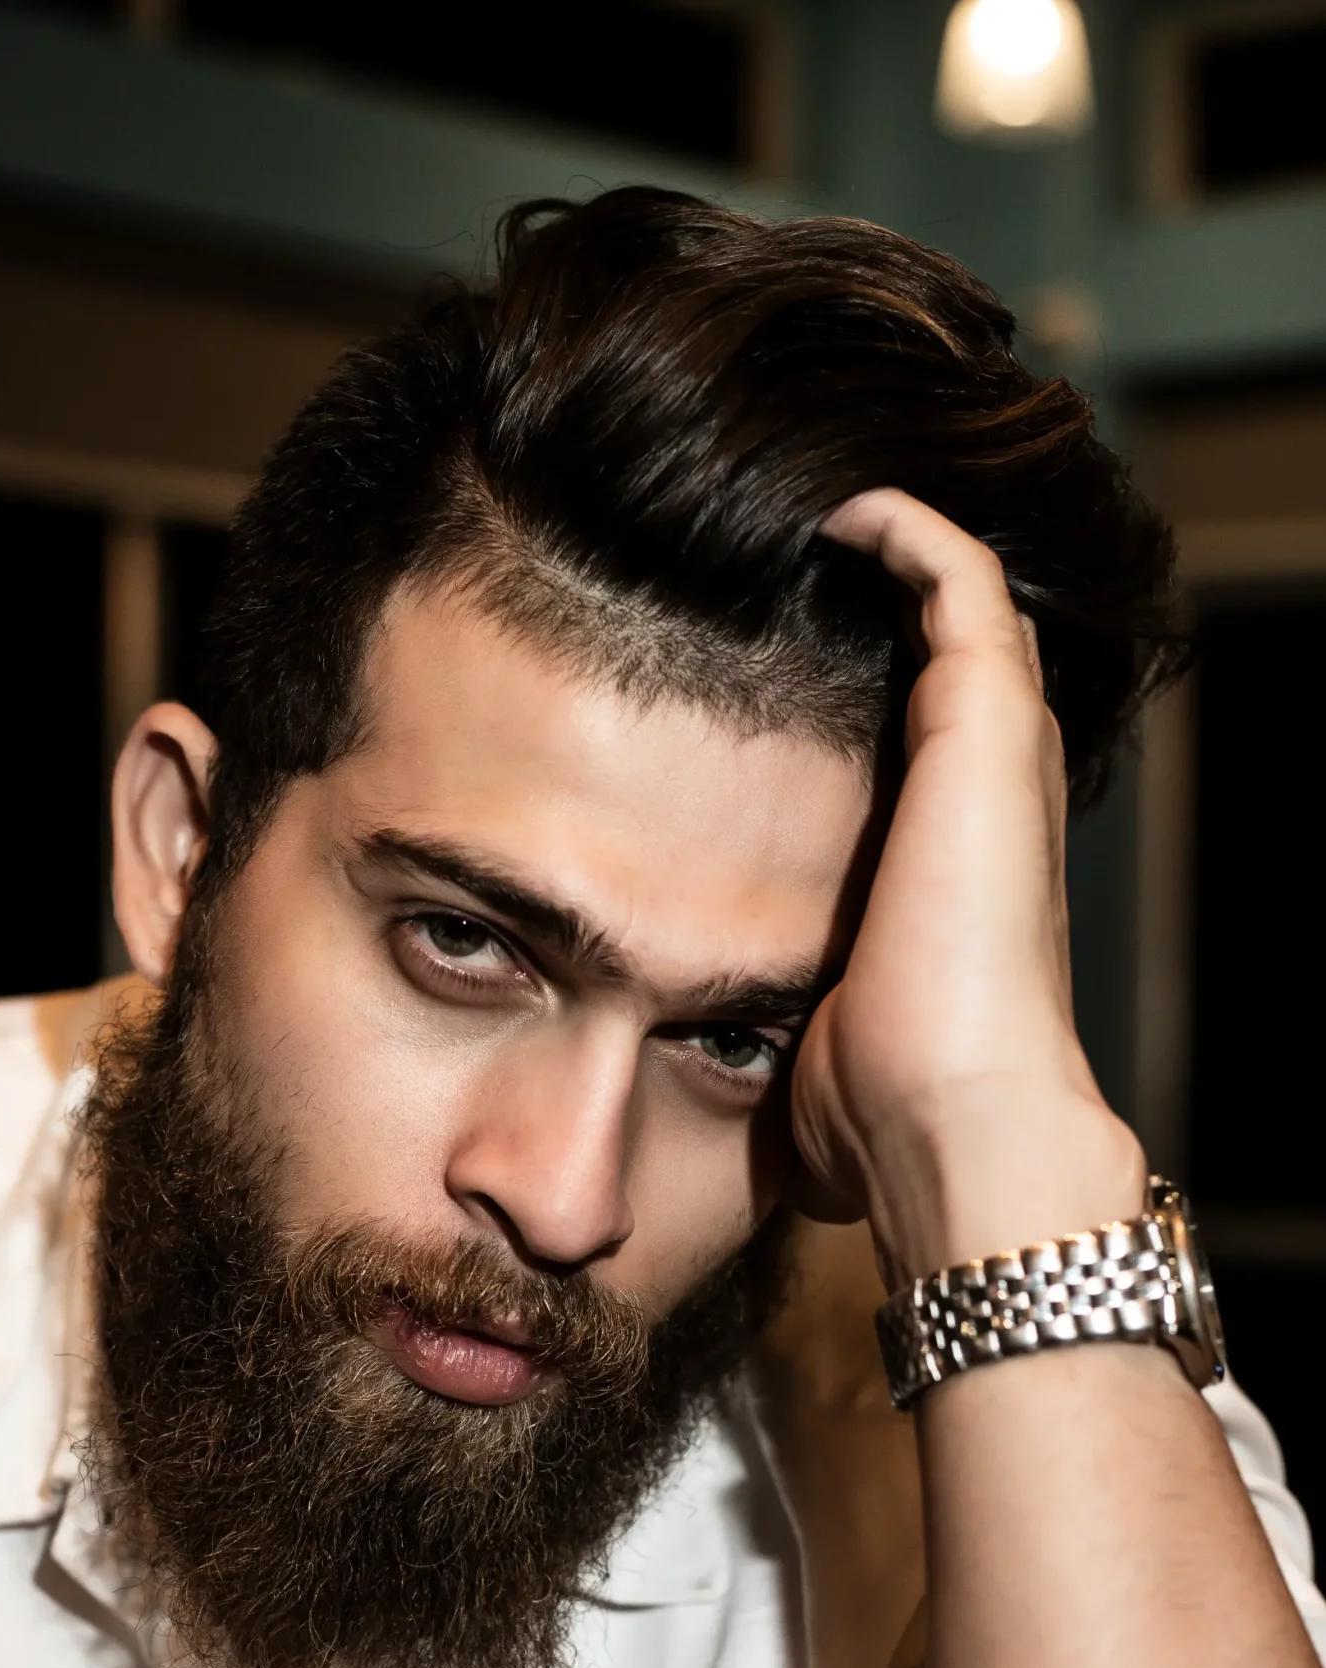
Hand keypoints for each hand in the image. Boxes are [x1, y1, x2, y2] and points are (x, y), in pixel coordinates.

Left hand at [790, 489, 1145, 1282]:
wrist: (948, 1118)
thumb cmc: (880, 1112)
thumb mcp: (814, 1047)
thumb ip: (782, 1030)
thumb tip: (715, 1086)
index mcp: (956, 856)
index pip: (923, 729)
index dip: (862, 674)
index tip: (758, 640)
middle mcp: (992, 790)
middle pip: (955, 646)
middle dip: (880, 589)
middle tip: (781, 545)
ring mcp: (998, 750)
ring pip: (966, 594)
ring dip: (891, 542)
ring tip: (801, 504)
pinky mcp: (984, 721)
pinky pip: (956, 574)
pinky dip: (901, 526)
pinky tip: (830, 510)